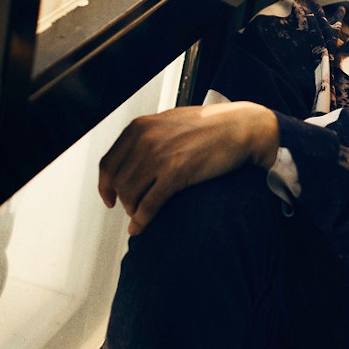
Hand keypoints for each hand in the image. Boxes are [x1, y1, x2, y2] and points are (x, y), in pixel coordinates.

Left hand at [98, 101, 278, 234]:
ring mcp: (160, 156)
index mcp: (141, 127)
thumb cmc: (214, 124)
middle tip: (131, 209)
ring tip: (140, 217)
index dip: (105, 185)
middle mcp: (146, 140)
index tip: (109, 197)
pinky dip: (142, 219)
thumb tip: (136, 157)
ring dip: (133, 211)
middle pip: (118, 182)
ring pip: (130, 195)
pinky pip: (149, 204)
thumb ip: (150, 135)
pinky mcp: (176, 173)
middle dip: (123, 200)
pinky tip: (141, 226)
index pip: (109, 163)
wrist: (242, 126)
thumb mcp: (172, 121)